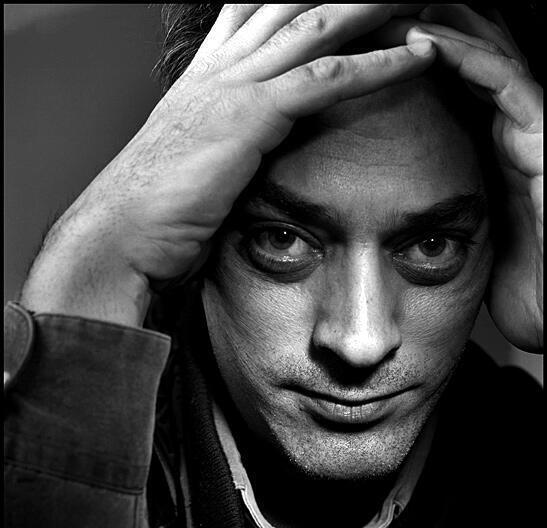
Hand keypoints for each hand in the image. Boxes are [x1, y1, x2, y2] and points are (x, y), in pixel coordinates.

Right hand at [20, 4, 435, 326]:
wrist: (121, 231)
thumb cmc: (157, 205)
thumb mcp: (194, 157)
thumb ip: (222, 135)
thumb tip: (246, 144)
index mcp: (207, 75)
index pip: (255, 10)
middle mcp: (221, 67)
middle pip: (293, 3)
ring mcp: (235, 86)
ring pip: (317, 25)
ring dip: (373, 7)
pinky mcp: (251, 116)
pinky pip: (326, 79)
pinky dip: (377, 66)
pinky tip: (417, 55)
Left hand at [405, 5, 542, 351]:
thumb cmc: (513, 278)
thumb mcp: (465, 230)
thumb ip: (442, 200)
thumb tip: (387, 197)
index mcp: (493, 144)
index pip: (454, 80)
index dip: (414, 51)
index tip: (368, 38)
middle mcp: (515, 128)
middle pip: (470, 54)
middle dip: (425, 25)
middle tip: (376, 9)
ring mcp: (534, 130)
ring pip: (488, 56)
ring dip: (441, 27)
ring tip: (392, 10)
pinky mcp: (546, 142)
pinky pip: (506, 86)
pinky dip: (467, 60)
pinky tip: (428, 43)